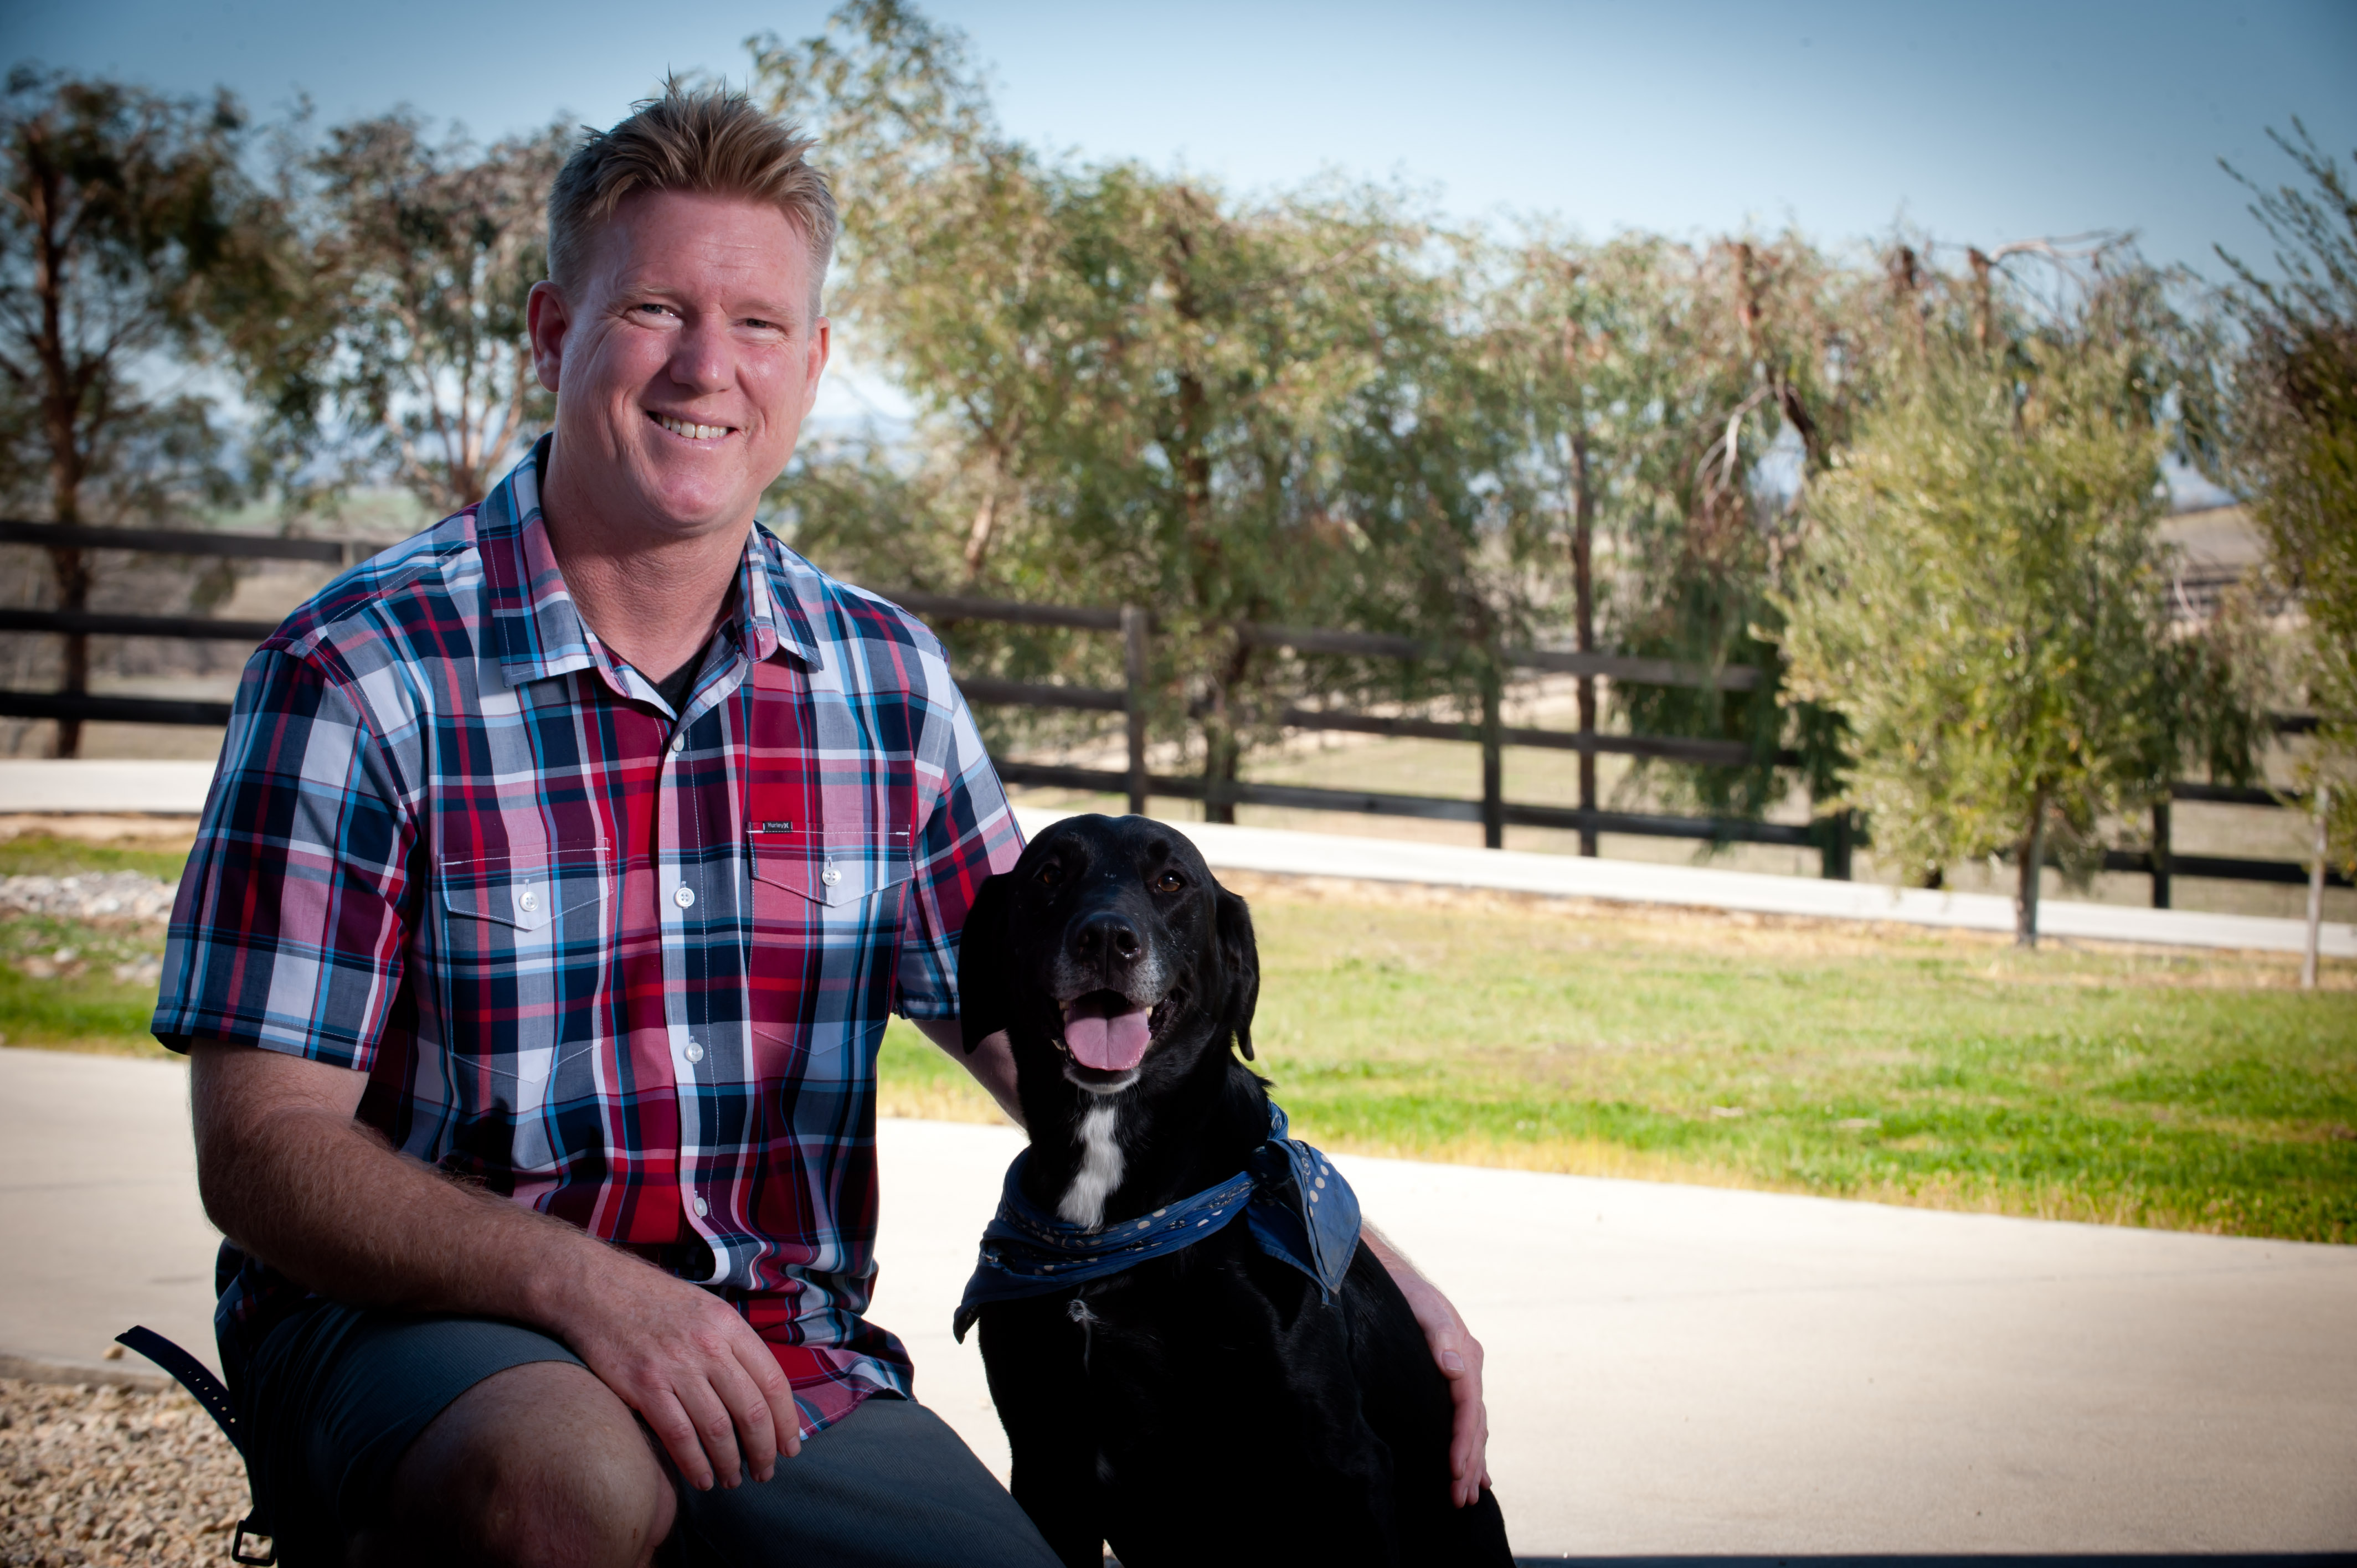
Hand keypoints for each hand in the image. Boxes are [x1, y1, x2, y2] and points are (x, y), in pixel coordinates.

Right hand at [552, 1250, 802, 1491]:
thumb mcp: (707, 1309)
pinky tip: (701, 1479)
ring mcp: (676, 1367)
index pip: (774, 1382)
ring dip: (730, 1463)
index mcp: (730, 1326)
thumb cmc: (656, 1302)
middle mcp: (709, 1346)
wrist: (599, 1289)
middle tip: (765, 1472)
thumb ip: (734, 1346)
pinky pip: (679, 1436)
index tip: (790, 1447)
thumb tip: (760, 1393)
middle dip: (764, 1450)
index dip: (786, 1422)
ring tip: (734, 1480)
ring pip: (718, 1429)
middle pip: (751, 1411)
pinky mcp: (644, 1386)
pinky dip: (694, 1464)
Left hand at [1367, 1230, 1490, 1506]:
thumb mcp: (1422, 1306)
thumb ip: (1440, 1334)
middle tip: (1460, 1499)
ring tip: (1467, 1496)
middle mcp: (1468, 1366)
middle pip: (1474, 1424)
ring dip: (1472, 1463)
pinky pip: (1466, 1420)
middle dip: (1469, 1463)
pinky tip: (1475, 1472)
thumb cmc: (1403, 1292)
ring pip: (1473, 1427)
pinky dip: (1472, 1448)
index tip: (1454, 1470)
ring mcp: (1461, 1374)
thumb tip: (1455, 1367)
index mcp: (1466, 1353)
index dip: (1463, 1441)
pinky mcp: (1449, 1380)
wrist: (1392, 1276)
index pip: (1468, 1407)